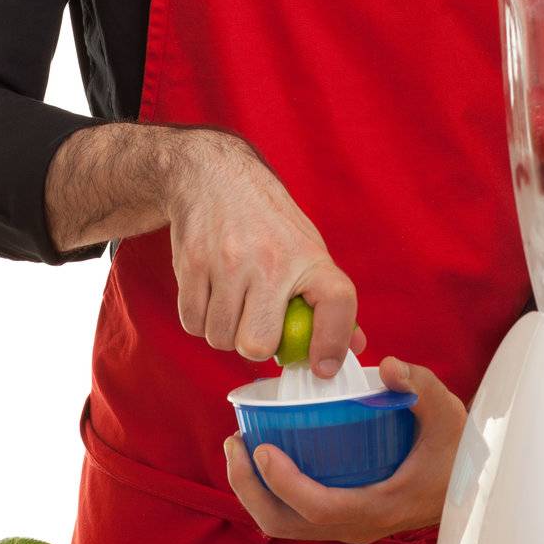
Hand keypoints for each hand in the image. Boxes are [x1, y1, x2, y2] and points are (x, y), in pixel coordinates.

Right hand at [161, 126, 365, 375]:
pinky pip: (192, 323)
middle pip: (257, 345)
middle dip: (255, 344)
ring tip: (232, 302)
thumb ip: (327, 298)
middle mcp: (269, 260)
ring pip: (221, 338)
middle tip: (256, 323)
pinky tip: (211, 294)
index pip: (337, 303)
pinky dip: (200, 320)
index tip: (321, 368)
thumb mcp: (306, 246)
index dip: (332, 343)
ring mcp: (226, 263)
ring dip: (225, 331)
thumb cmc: (266, 221)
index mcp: (308, 255)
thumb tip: (353, 345)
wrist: (214, 176)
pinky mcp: (191, 264)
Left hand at [224, 356, 466, 543]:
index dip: (284, 485)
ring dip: (254, 491)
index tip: (262, 449)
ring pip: (285, 525)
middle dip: (251, 489)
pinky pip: (295, 515)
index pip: (318, 509)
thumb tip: (387, 365)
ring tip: (239, 446)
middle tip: (235, 442)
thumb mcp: (446, 412)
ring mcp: (347, 526)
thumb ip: (419, 386)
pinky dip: (269, 491)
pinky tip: (263, 453)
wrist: (468, 484)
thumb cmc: (456, 450)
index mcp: (378, 508)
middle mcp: (356, 526)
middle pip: (287, 525)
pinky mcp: (342, 517)